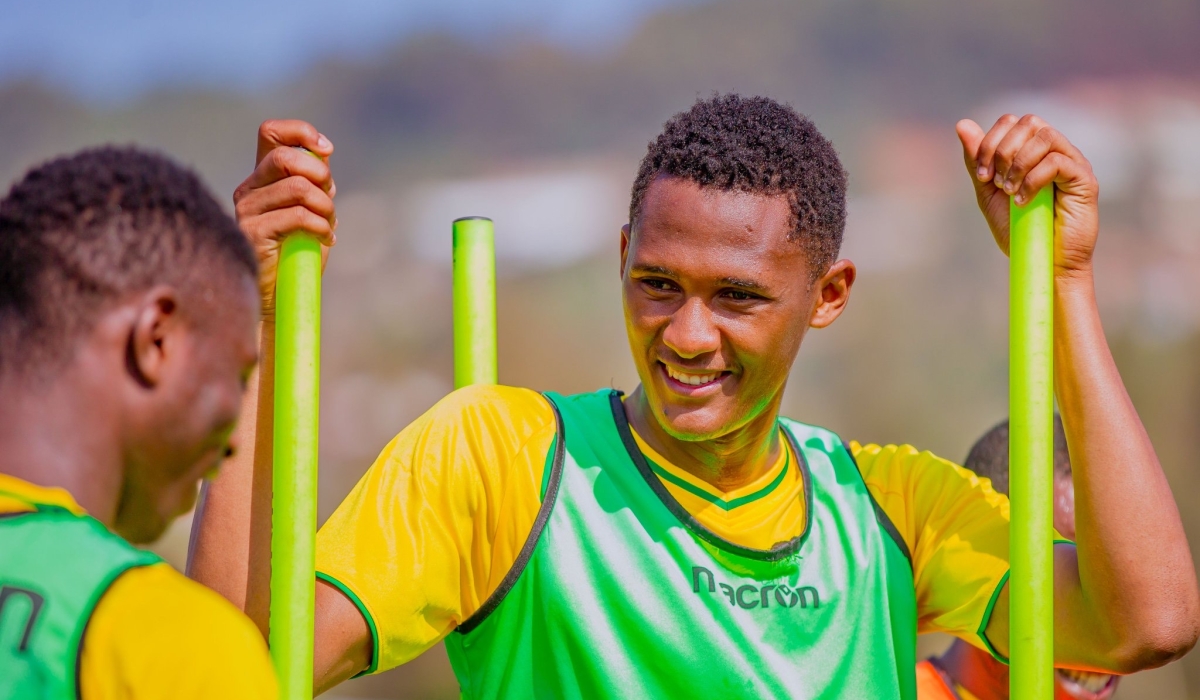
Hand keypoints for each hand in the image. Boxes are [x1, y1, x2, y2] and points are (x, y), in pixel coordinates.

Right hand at [233, 119, 336, 316]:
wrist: (280, 296)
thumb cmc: (297, 255)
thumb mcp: (311, 212)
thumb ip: (315, 184)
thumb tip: (323, 157)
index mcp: (261, 179)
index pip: (270, 132)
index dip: (300, 132)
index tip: (326, 149)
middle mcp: (248, 189)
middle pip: (285, 157)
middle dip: (320, 174)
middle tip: (330, 199)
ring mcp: (246, 210)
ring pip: (298, 187)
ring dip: (325, 207)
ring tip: (329, 225)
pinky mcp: (252, 232)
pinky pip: (298, 215)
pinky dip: (322, 226)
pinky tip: (325, 239)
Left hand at [956, 115, 1099, 280]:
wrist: (1043, 263)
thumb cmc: (1019, 231)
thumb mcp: (989, 193)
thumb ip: (977, 161)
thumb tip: (962, 124)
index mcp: (1033, 151)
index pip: (1011, 122)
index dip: (990, 142)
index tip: (982, 176)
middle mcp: (1055, 151)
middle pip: (1028, 121)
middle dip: (1002, 150)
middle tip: (995, 182)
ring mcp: (1073, 162)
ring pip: (1044, 136)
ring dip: (1018, 164)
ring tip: (1010, 191)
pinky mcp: (1085, 179)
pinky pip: (1057, 161)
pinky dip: (1032, 180)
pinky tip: (1023, 202)